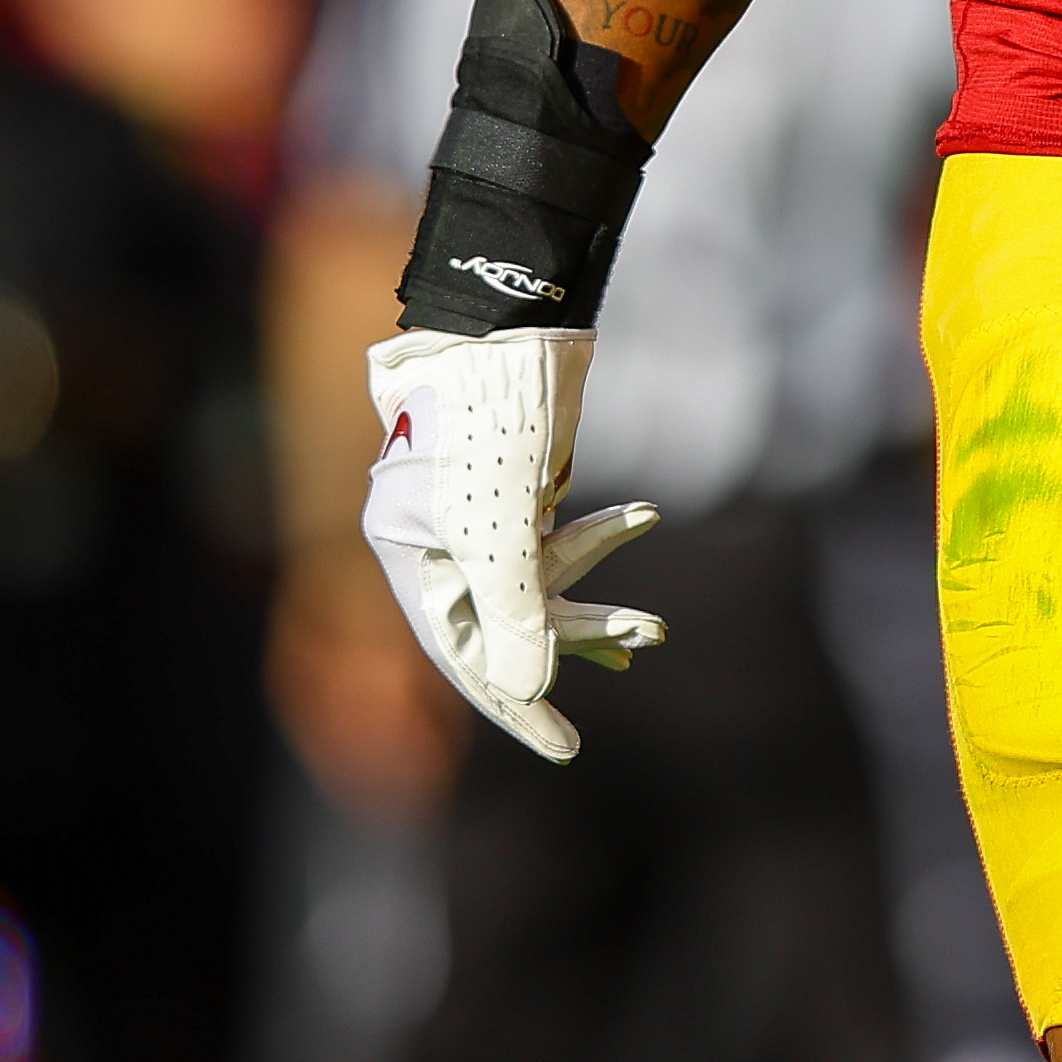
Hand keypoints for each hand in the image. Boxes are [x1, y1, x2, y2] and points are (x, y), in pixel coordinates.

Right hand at [362, 327, 664, 760]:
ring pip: (539, 583)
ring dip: (596, 601)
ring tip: (654, 627)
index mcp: (407, 555)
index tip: (565, 748)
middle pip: (503, 623)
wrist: (504, 313)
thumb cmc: (487, 417)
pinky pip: (556, 537)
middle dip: (572, 649)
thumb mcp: (498, 530)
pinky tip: (641, 517)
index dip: (515, 706)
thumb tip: (525, 692)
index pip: (462, 655)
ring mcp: (476, 510)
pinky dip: (598, 540)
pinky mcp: (516, 482)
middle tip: (633, 663)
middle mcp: (436, 538)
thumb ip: (509, 616)